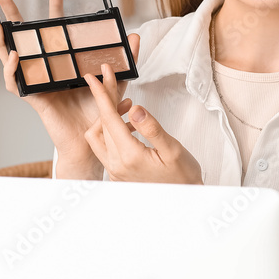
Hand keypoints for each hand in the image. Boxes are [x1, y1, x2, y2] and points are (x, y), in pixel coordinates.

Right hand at [0, 0, 140, 179]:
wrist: (94, 140)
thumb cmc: (100, 113)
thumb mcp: (115, 83)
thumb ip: (123, 61)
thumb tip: (135, 37)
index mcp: (64, 61)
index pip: (56, 30)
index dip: (55, 9)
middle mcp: (46, 69)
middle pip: (26, 38)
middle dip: (13, 16)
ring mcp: (37, 82)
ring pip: (11, 59)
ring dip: (1, 42)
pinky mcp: (33, 98)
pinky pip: (17, 83)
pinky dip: (13, 70)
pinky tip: (14, 57)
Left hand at [82, 64, 202, 184]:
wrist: (184, 201)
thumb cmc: (183, 177)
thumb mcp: (173, 150)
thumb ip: (152, 128)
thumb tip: (134, 109)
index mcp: (130, 156)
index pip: (109, 119)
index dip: (101, 95)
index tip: (94, 77)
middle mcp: (116, 165)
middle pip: (102, 125)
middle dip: (104, 100)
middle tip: (110, 80)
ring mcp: (115, 171)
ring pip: (98, 137)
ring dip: (107, 117)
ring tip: (125, 104)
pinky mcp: (117, 174)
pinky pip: (106, 148)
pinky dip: (112, 131)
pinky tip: (129, 125)